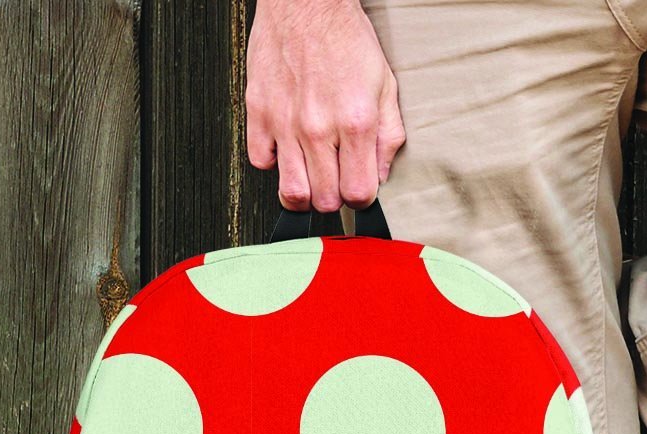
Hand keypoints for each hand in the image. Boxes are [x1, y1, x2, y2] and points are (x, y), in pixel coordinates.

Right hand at [246, 0, 405, 211]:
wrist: (306, 1)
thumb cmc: (345, 39)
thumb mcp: (385, 87)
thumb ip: (388, 137)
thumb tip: (381, 175)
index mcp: (355, 123)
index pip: (358, 194)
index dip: (361, 199)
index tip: (359, 188)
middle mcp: (318, 127)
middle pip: (325, 200)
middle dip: (334, 198)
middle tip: (335, 179)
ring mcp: (285, 122)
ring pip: (292, 192)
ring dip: (305, 192)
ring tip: (311, 177)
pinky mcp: (258, 111)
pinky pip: (260, 162)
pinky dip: (273, 163)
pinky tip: (287, 150)